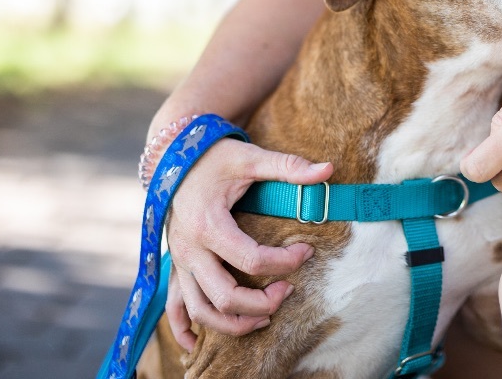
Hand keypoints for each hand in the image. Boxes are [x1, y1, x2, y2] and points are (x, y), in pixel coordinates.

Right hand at [164, 139, 334, 349]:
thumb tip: (328, 170)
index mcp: (208, 225)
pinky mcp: (176, 267)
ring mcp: (180, 262)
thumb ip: (289, 167)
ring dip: (234, 324)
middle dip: (262, 304)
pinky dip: (186, 331)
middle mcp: (189, 250)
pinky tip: (202, 344)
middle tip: (290, 290)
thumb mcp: (251, 158)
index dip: (284, 262)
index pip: (251, 259)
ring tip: (266, 317)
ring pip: (201, 311)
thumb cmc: (215, 157)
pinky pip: (175, 310)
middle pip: (225, 297)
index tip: (307, 252)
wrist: (174, 156)